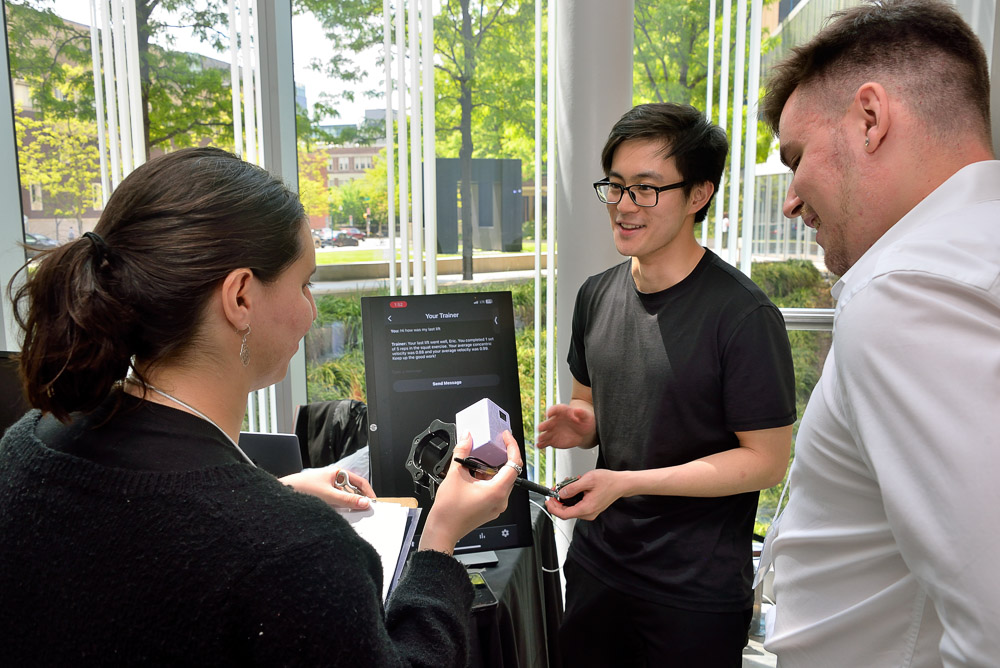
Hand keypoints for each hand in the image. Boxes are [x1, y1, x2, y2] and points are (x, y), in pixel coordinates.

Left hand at [280, 466, 375, 509]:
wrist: (282, 493)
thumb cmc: (302, 488)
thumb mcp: (329, 495)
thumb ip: (347, 500)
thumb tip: (364, 503)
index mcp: (338, 473)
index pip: (360, 482)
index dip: (368, 492)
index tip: (373, 503)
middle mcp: (334, 480)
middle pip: (353, 491)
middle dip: (358, 501)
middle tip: (363, 511)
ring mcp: (328, 488)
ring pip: (344, 498)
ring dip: (347, 505)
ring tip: (348, 513)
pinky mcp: (322, 497)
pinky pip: (336, 503)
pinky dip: (339, 509)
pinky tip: (336, 514)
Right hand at [419, 431, 520, 553]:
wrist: (442, 530)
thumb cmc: (449, 510)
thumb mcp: (454, 475)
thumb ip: (462, 452)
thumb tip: (466, 438)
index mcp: (497, 491)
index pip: (514, 464)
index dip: (512, 447)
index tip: (506, 437)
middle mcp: (501, 500)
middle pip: (509, 472)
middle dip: (501, 456)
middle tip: (492, 444)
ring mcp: (497, 505)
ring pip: (501, 480)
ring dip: (492, 468)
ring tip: (477, 461)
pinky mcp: (491, 508)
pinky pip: (495, 489)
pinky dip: (488, 478)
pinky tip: (474, 474)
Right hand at [537, 403, 596, 449]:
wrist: (584, 432)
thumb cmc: (584, 421)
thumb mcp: (586, 416)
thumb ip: (582, 413)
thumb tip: (577, 410)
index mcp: (562, 412)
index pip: (555, 409)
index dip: (552, 411)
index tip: (549, 414)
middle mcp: (554, 421)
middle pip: (547, 422)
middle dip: (544, 425)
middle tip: (540, 428)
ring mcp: (553, 431)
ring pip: (545, 433)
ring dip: (542, 436)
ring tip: (540, 440)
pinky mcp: (553, 440)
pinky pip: (546, 442)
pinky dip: (542, 444)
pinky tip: (539, 446)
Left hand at [544, 469, 621, 520]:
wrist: (621, 483)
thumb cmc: (608, 481)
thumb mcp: (588, 480)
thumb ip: (572, 488)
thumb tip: (561, 493)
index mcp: (587, 508)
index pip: (564, 514)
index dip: (553, 508)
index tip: (548, 501)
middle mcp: (588, 513)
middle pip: (566, 513)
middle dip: (557, 502)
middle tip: (554, 491)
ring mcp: (590, 512)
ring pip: (571, 509)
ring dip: (565, 499)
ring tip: (564, 487)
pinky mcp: (591, 508)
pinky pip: (577, 506)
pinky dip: (572, 499)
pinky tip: (572, 489)